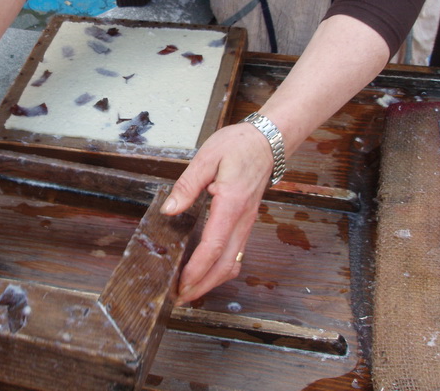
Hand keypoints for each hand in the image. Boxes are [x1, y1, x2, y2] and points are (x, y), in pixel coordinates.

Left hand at [161, 122, 273, 303]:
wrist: (268, 141)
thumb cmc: (238, 145)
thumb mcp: (207, 158)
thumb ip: (187, 185)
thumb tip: (170, 209)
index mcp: (231, 203)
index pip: (214, 245)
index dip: (197, 269)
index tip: (182, 283)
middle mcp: (242, 219)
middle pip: (226, 264)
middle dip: (203, 285)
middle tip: (181, 297)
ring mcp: (247, 223)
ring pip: (233, 262)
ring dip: (213, 280)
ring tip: (191, 288)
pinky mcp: (246, 222)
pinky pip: (236, 253)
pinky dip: (221, 268)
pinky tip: (206, 270)